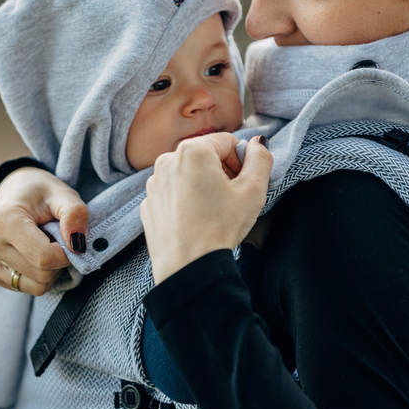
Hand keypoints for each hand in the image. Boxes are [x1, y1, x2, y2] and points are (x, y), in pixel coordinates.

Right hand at [0, 167, 88, 294]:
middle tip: (56, 238)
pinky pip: (26, 288)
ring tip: (44, 244)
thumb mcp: (62, 193)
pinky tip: (33, 253)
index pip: (45, 258)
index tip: (69, 237)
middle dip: (59, 260)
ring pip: (35, 286)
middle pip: (42, 274)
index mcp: (4, 220)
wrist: (13, 192)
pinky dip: (38, 275)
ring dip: (50, 270)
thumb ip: (75, 214)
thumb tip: (77, 245)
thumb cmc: (40, 192)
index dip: (67, 253)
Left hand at [140, 133, 271, 284]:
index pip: (227, 141)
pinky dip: (185, 200)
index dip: (241, 161)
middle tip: (230, 198)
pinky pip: (172, 192)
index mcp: (193, 151)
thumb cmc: (220, 227)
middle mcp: (167, 160)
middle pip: (205, 155)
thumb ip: (260, 159)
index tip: (243, 183)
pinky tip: (195, 220)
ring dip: (202, 184)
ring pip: (187, 173)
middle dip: (221, 171)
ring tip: (213, 211)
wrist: (187, 266)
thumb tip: (257, 144)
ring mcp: (154, 182)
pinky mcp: (148, 203)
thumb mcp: (253, 191)